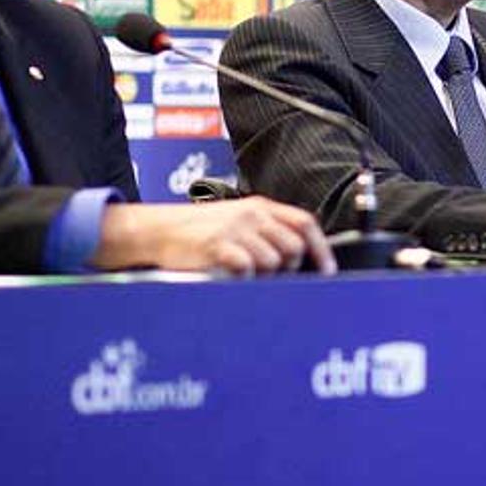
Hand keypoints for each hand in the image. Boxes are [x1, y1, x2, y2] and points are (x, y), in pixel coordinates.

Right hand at [93, 197, 335, 274]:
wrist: (158, 230)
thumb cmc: (199, 230)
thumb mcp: (237, 220)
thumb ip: (266, 231)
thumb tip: (298, 256)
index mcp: (260, 206)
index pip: (304, 223)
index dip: (321, 249)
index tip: (328, 270)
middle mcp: (251, 214)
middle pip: (293, 246)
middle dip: (289, 267)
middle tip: (271, 275)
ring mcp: (235, 229)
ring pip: (273, 261)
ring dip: (265, 275)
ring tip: (245, 274)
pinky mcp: (218, 246)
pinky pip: (248, 268)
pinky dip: (245, 278)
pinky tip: (232, 276)